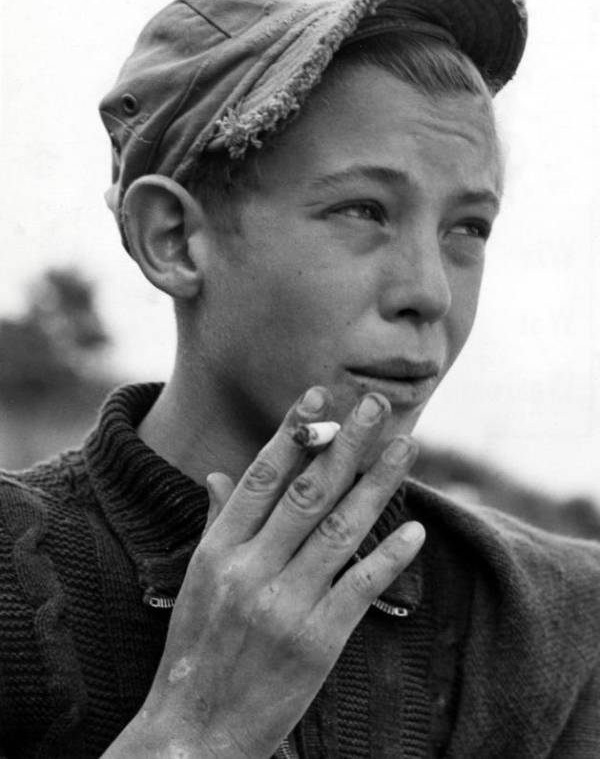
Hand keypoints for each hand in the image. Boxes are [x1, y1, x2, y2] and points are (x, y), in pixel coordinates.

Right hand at [110, 387, 423, 757]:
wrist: (194, 732)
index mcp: (219, 551)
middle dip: (347, 444)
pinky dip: (389, 556)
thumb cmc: (194, 650)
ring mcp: (285, 606)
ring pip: (341, 530)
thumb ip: (216, 523)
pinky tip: (414, 529)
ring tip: (406, 448)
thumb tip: (222, 474)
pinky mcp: (317, 642)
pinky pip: (360, 587)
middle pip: (308, 493)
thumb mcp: (197, 581)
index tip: (321, 397)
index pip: (262, 477)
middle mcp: (251, 570)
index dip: (294, 433)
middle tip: (377, 405)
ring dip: (378, 485)